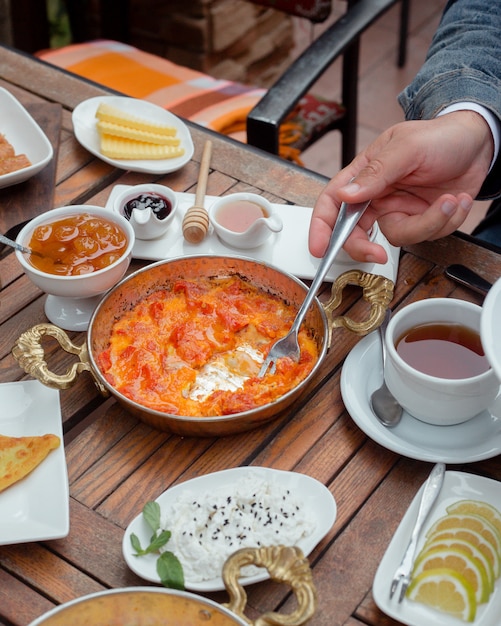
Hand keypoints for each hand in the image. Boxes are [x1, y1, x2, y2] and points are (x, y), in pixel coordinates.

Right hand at [309, 111, 493, 262]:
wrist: (480, 144)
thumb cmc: (440, 137)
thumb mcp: (406, 148)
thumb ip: (375, 173)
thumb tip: (346, 195)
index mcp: (364, 175)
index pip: (333, 202)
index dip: (321, 228)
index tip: (320, 249)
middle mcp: (377, 196)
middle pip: (355, 232)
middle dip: (365, 247)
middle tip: (378, 255)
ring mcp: (399, 210)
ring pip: (397, 237)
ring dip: (429, 222)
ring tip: (451, 200)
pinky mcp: (421, 220)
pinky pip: (426, 236)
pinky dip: (446, 220)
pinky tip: (456, 200)